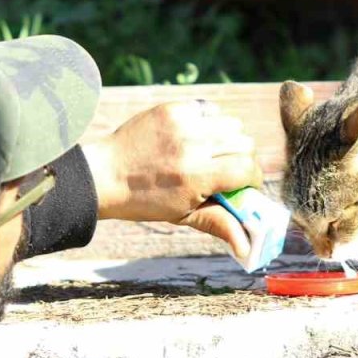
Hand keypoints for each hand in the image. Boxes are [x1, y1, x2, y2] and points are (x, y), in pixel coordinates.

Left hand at [82, 101, 264, 258]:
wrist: (105, 174)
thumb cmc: (145, 200)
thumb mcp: (184, 215)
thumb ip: (220, 225)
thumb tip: (247, 248)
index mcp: (198, 176)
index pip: (248, 169)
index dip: (253, 179)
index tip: (245, 185)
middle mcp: (193, 146)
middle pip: (246, 144)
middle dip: (243, 159)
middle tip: (228, 169)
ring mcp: (183, 124)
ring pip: (232, 124)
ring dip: (229, 138)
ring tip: (211, 152)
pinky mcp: (173, 109)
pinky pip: (209, 110)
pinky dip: (209, 122)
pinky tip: (195, 136)